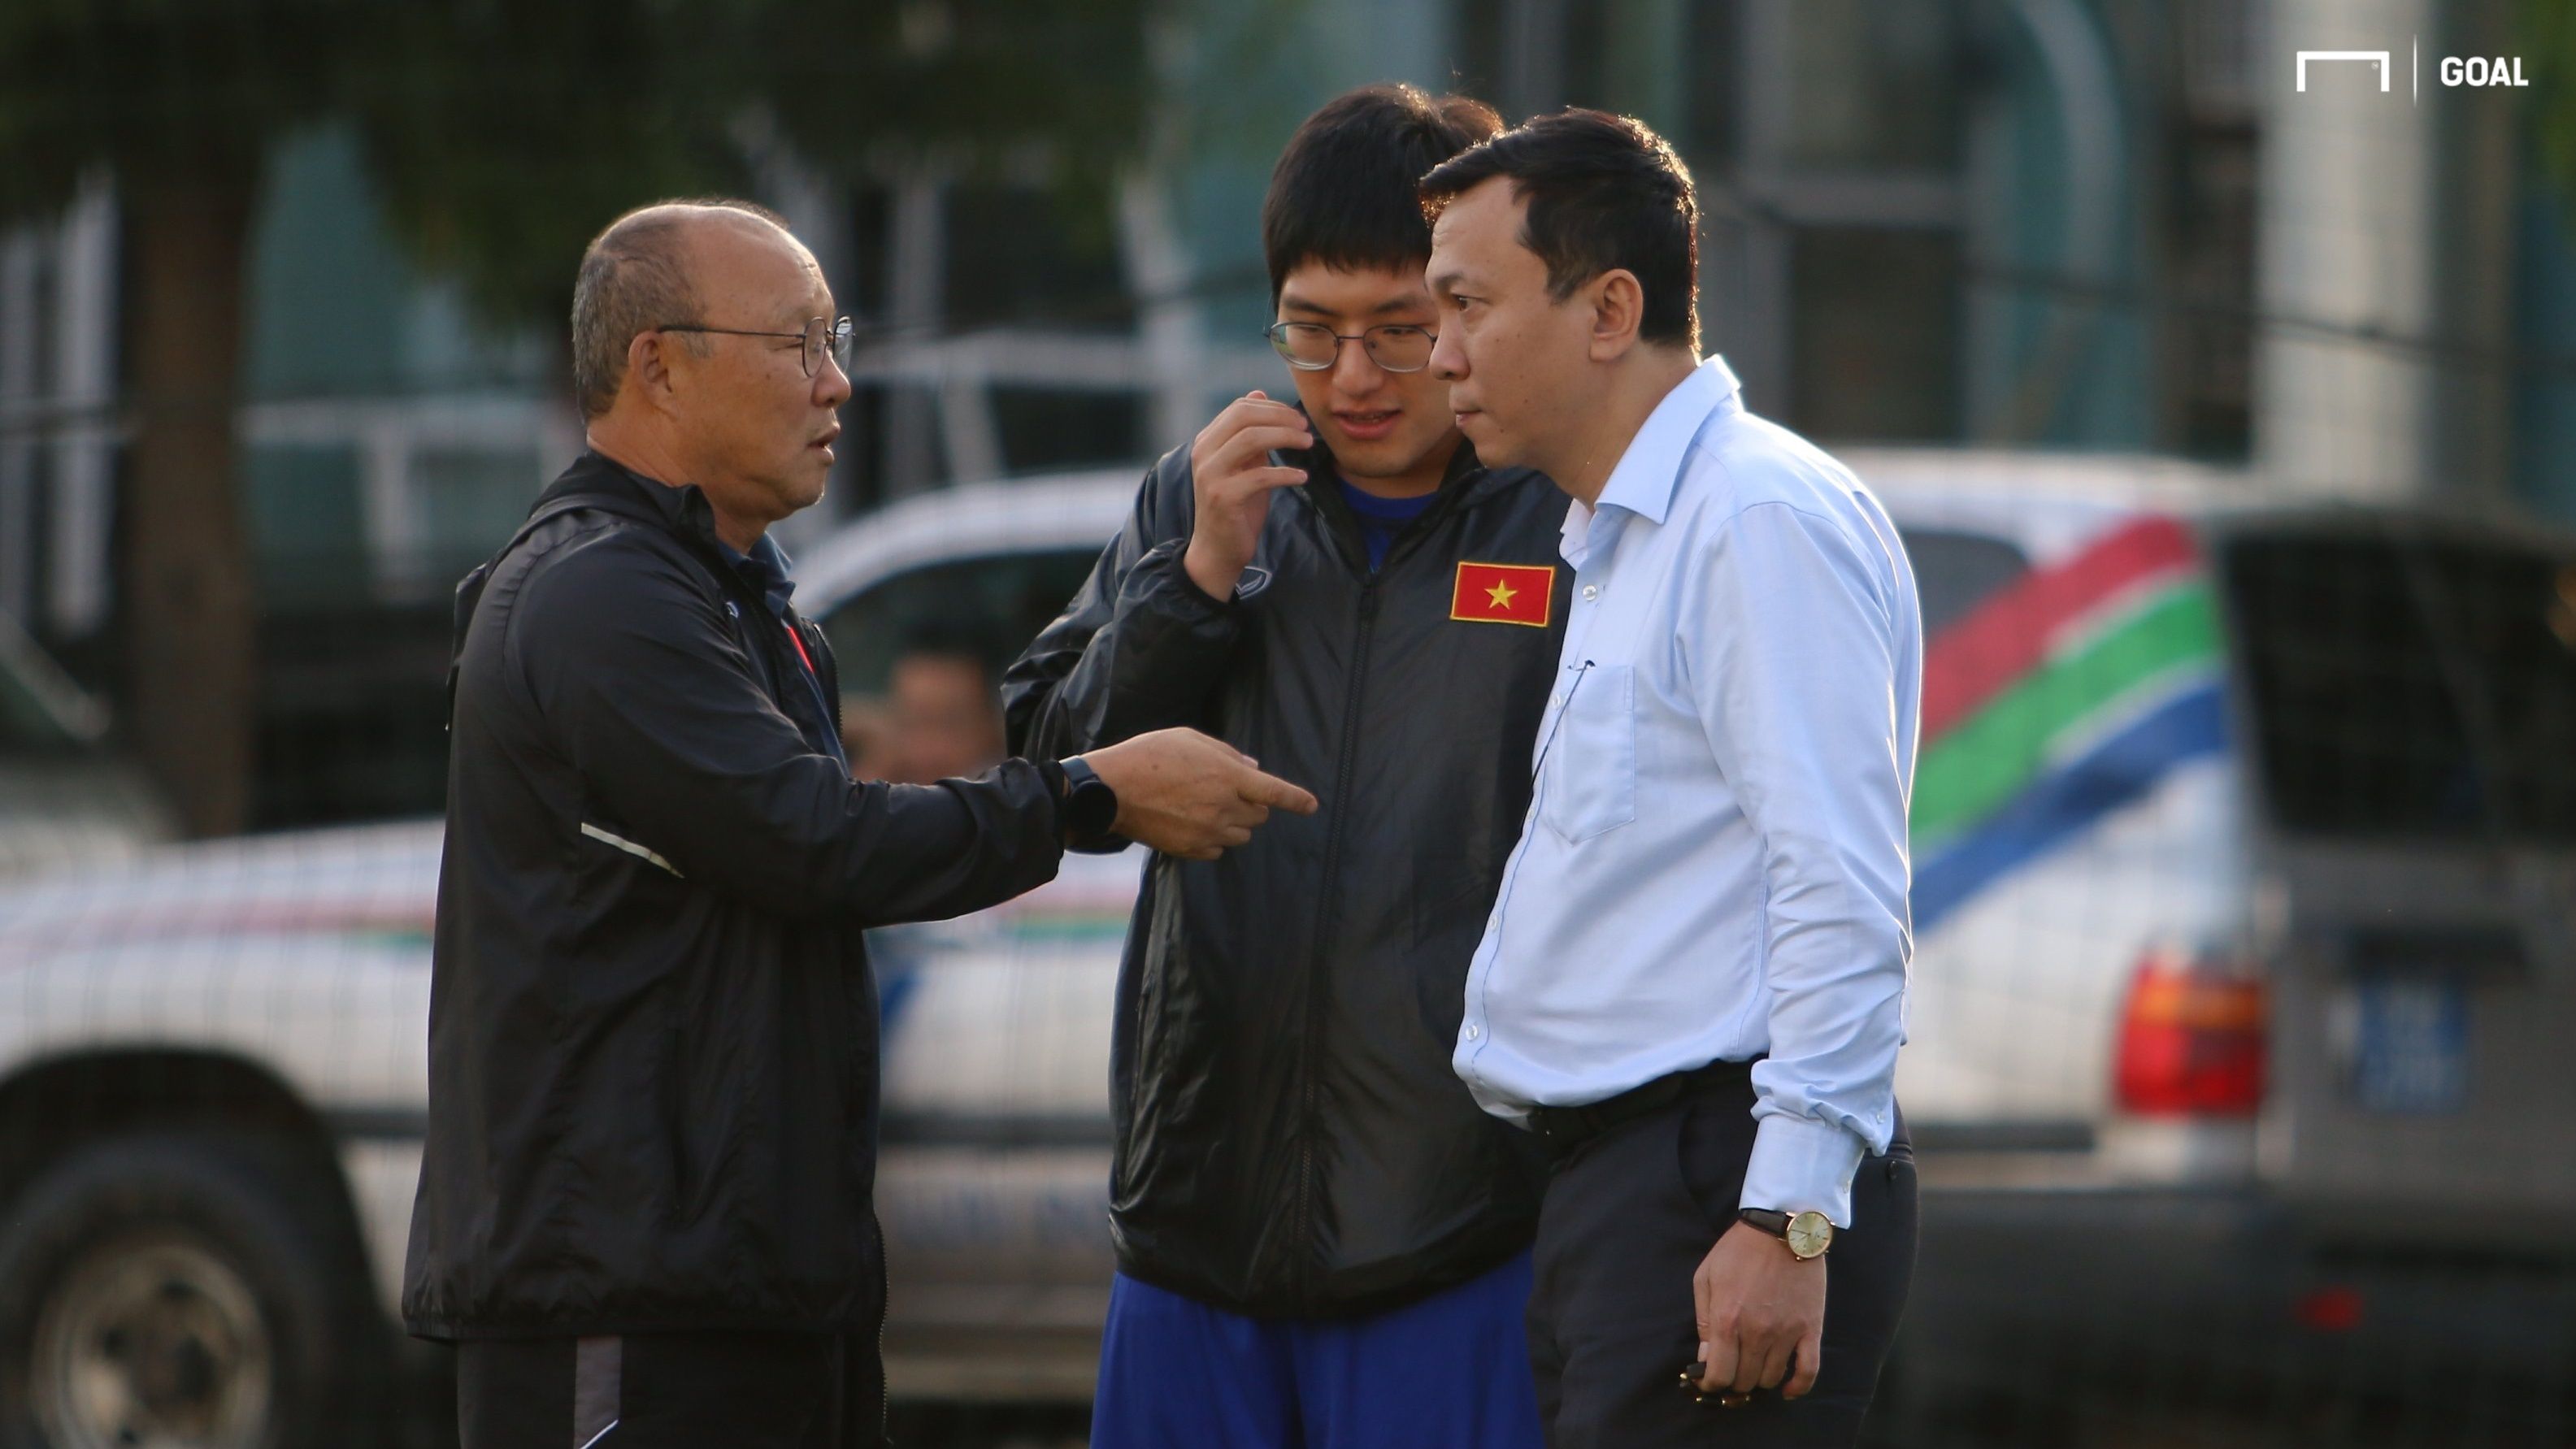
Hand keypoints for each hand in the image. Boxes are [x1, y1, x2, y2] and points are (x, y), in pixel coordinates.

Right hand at [1079, 727, 1317, 859]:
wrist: (1112, 789)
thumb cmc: (1149, 755)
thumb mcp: (1190, 738)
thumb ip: (1227, 754)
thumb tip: (1254, 769)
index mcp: (1227, 776)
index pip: (1275, 791)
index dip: (1297, 799)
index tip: (1311, 805)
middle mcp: (1224, 806)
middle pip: (1260, 815)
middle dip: (1252, 804)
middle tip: (1225, 791)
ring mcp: (1208, 831)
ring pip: (1242, 834)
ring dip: (1234, 822)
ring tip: (1205, 806)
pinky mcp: (1192, 849)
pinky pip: (1219, 849)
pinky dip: (1215, 838)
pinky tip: (1192, 822)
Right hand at [1182, 392, 1311, 600]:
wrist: (1217, 549)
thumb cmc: (1235, 506)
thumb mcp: (1243, 464)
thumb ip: (1248, 433)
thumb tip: (1259, 393)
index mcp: (1207, 441)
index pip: (1240, 408)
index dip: (1272, 407)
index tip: (1297, 418)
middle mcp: (1203, 453)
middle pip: (1244, 416)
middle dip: (1281, 417)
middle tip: (1306, 428)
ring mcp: (1211, 475)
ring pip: (1250, 438)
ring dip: (1286, 437)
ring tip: (1308, 444)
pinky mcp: (1224, 497)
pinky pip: (1260, 476)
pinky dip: (1286, 473)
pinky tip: (1301, 477)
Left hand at [1691, 1221, 1825, 1400]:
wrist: (1781, 1228)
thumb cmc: (1738, 1250)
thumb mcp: (1706, 1277)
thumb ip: (1703, 1320)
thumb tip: (1705, 1356)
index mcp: (1727, 1320)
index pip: (1719, 1374)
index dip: (1711, 1385)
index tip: (1709, 1382)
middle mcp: (1757, 1333)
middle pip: (1744, 1380)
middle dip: (1733, 1382)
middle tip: (1731, 1371)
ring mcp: (1786, 1333)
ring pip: (1771, 1378)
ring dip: (1759, 1380)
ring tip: (1753, 1369)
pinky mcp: (1810, 1329)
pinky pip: (1809, 1371)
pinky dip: (1798, 1387)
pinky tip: (1788, 1391)